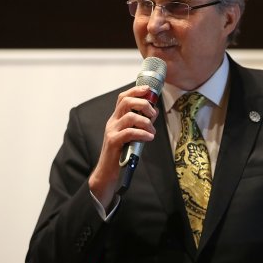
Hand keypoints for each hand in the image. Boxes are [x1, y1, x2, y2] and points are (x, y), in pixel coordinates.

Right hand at [89, 85, 158, 206]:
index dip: (135, 90)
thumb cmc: (122, 153)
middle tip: (153, 114)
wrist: (107, 172)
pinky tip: (149, 137)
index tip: (148, 89)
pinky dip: (142, 133)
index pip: (123, 97)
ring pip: (130, 117)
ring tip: (152, 131)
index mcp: (116, 118)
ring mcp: (111, 131)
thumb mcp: (132, 135)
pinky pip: (130, 132)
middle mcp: (112, 122)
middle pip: (126, 102)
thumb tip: (154, 110)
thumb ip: (141, 123)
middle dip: (143, 104)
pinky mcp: (113, 142)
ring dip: (146, 122)